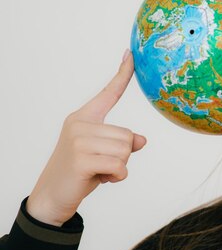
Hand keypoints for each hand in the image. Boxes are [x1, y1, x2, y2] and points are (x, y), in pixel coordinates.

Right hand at [26, 49, 146, 225]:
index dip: (122, 74)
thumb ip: (122, 144)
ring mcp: (78, 140)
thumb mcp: (103, 154)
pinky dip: (118, 177)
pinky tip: (103, 179)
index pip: (109, 93)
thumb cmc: (80, 172)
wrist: (52, 196)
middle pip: (128, 135)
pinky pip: (120, 166)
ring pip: (126, 150)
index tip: (130, 54)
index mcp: (84, 117)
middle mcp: (80, 124)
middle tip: (103, 164)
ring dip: (120, 166)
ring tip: (100, 171)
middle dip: (123, 155)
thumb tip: (142, 140)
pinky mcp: (81, 159)